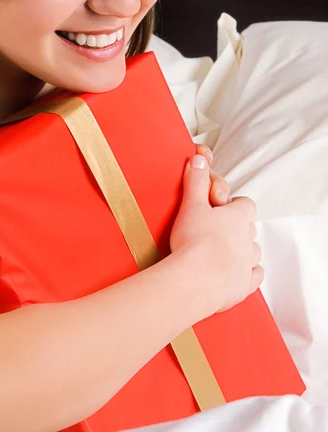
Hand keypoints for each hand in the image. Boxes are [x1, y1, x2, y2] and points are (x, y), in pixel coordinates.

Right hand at [170, 153, 262, 315]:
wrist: (195, 280)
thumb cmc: (193, 241)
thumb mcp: (191, 204)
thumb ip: (196, 180)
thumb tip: (199, 159)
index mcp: (239, 216)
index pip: (245, 204)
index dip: (233, 204)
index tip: (218, 207)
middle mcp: (249, 239)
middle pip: (249, 227)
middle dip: (235, 227)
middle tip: (213, 229)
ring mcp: (248, 263)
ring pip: (252, 251)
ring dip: (240, 250)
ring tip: (219, 251)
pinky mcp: (244, 285)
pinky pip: (253, 276)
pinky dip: (245, 273)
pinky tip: (233, 273)